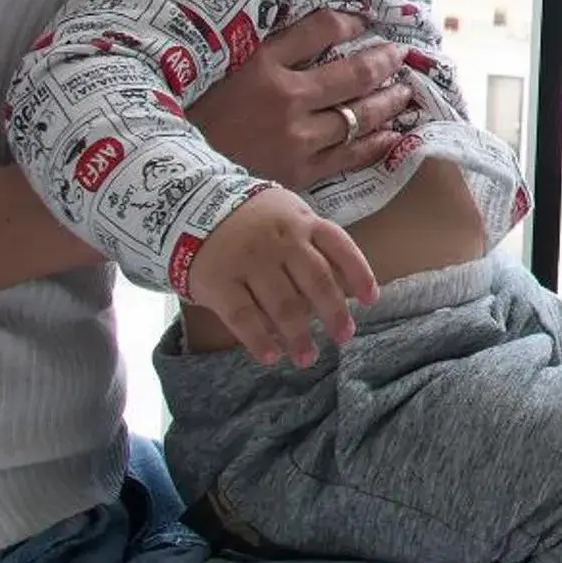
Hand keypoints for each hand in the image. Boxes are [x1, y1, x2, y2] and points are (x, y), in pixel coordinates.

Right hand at [182, 190, 379, 367]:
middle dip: (334, 313)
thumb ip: (312, 240)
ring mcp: (249, 261)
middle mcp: (281, 241)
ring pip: (283, 305)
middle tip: (344, 337)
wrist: (190, 205)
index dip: (359, 273)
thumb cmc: (251, 218)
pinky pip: (243, 317)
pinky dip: (259, 340)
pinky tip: (272, 356)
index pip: (340, 246)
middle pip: (317, 282)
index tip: (371, 300)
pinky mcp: (219, 281)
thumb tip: (344, 284)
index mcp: (302, 221)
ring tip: (307, 357)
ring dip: (299, 336)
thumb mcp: (287, 212)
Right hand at [188, 9, 417, 189]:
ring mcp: (296, 140)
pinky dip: (375, 145)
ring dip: (388, 102)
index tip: (366, 20)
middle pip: (352, 75)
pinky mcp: (298, 173)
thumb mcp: (231, 65)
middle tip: (401, 55)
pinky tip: (392, 136)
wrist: (177, 168)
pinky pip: (348, 157)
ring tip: (405, 92)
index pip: (320, 30)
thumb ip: (277, 42)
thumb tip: (326, 21)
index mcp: (264, 66)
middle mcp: (286, 100)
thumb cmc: (201, 110)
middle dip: (384, 62)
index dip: (349, 21)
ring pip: (357, 116)